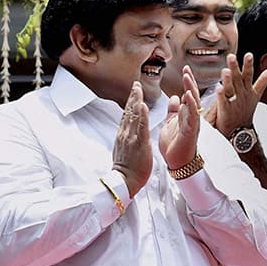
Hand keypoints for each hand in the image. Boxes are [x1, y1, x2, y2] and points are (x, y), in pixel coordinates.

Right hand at [112, 81, 152, 196]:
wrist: (124, 182)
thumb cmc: (127, 170)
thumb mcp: (125, 151)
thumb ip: (127, 140)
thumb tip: (128, 134)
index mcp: (124, 136)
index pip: (127, 115)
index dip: (130, 102)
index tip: (134, 91)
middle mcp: (125, 134)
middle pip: (128, 111)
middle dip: (132, 97)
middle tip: (136, 83)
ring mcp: (131, 138)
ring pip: (133, 116)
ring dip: (136, 100)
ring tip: (138, 88)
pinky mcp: (139, 144)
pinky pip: (140, 127)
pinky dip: (142, 115)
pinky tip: (143, 105)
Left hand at [159, 68, 201, 169]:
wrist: (177, 163)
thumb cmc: (175, 146)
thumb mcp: (171, 124)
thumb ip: (173, 111)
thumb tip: (174, 98)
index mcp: (186, 116)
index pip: (188, 95)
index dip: (187, 82)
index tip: (185, 69)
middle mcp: (192, 118)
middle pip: (192, 96)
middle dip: (190, 82)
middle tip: (186, 68)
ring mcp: (192, 124)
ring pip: (193, 104)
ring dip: (191, 89)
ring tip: (187, 77)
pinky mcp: (191, 132)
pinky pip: (192, 116)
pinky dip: (190, 105)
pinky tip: (187, 95)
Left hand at [212, 52, 266, 138]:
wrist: (240, 132)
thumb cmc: (246, 111)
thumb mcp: (257, 95)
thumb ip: (264, 81)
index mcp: (248, 89)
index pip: (249, 75)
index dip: (248, 65)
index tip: (248, 55)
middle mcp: (242, 94)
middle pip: (238, 79)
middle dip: (236, 67)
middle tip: (231, 57)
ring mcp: (234, 102)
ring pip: (231, 88)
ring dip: (228, 80)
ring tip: (225, 71)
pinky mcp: (225, 110)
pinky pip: (223, 101)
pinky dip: (221, 95)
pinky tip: (218, 88)